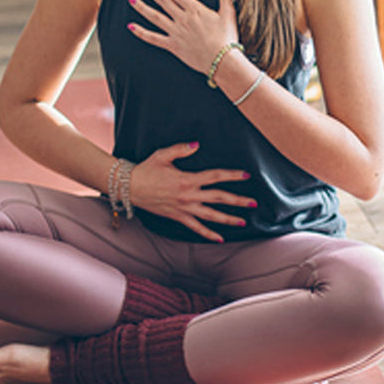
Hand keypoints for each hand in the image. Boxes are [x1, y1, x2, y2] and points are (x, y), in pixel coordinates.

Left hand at [127, 0, 238, 75]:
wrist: (222, 60)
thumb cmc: (226, 38)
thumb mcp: (228, 12)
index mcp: (195, 9)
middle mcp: (182, 18)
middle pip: (162, 0)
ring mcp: (176, 32)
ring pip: (155, 17)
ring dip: (142, 7)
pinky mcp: (173, 45)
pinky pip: (154, 38)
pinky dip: (141, 33)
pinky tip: (131, 27)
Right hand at [130, 141, 254, 242]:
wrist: (129, 188)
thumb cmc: (146, 169)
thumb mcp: (162, 154)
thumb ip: (181, 148)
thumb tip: (197, 144)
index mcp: (187, 179)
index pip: (215, 177)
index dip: (232, 176)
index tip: (246, 175)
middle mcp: (188, 196)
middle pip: (218, 198)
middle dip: (238, 201)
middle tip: (254, 203)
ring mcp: (184, 209)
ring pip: (211, 216)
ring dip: (228, 219)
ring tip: (244, 221)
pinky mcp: (178, 217)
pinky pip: (196, 228)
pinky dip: (209, 234)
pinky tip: (221, 239)